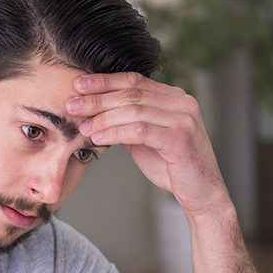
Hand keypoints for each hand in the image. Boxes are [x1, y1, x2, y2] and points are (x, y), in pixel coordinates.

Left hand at [67, 72, 230, 216]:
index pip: (134, 80)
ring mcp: (182, 118)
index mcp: (174, 97)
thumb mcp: (146, 140)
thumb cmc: (173, 167)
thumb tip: (98, 115)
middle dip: (97, 98)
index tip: (79, 85)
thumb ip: (129, 124)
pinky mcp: (179, 138)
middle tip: (72, 104)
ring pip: (133, 110)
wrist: (201, 193)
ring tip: (82, 127)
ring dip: (103, 118)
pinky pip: (139, 130)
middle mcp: (181, 102)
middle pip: (131, 93)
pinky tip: (98, 138)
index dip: (105, 81)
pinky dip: (115, 132)